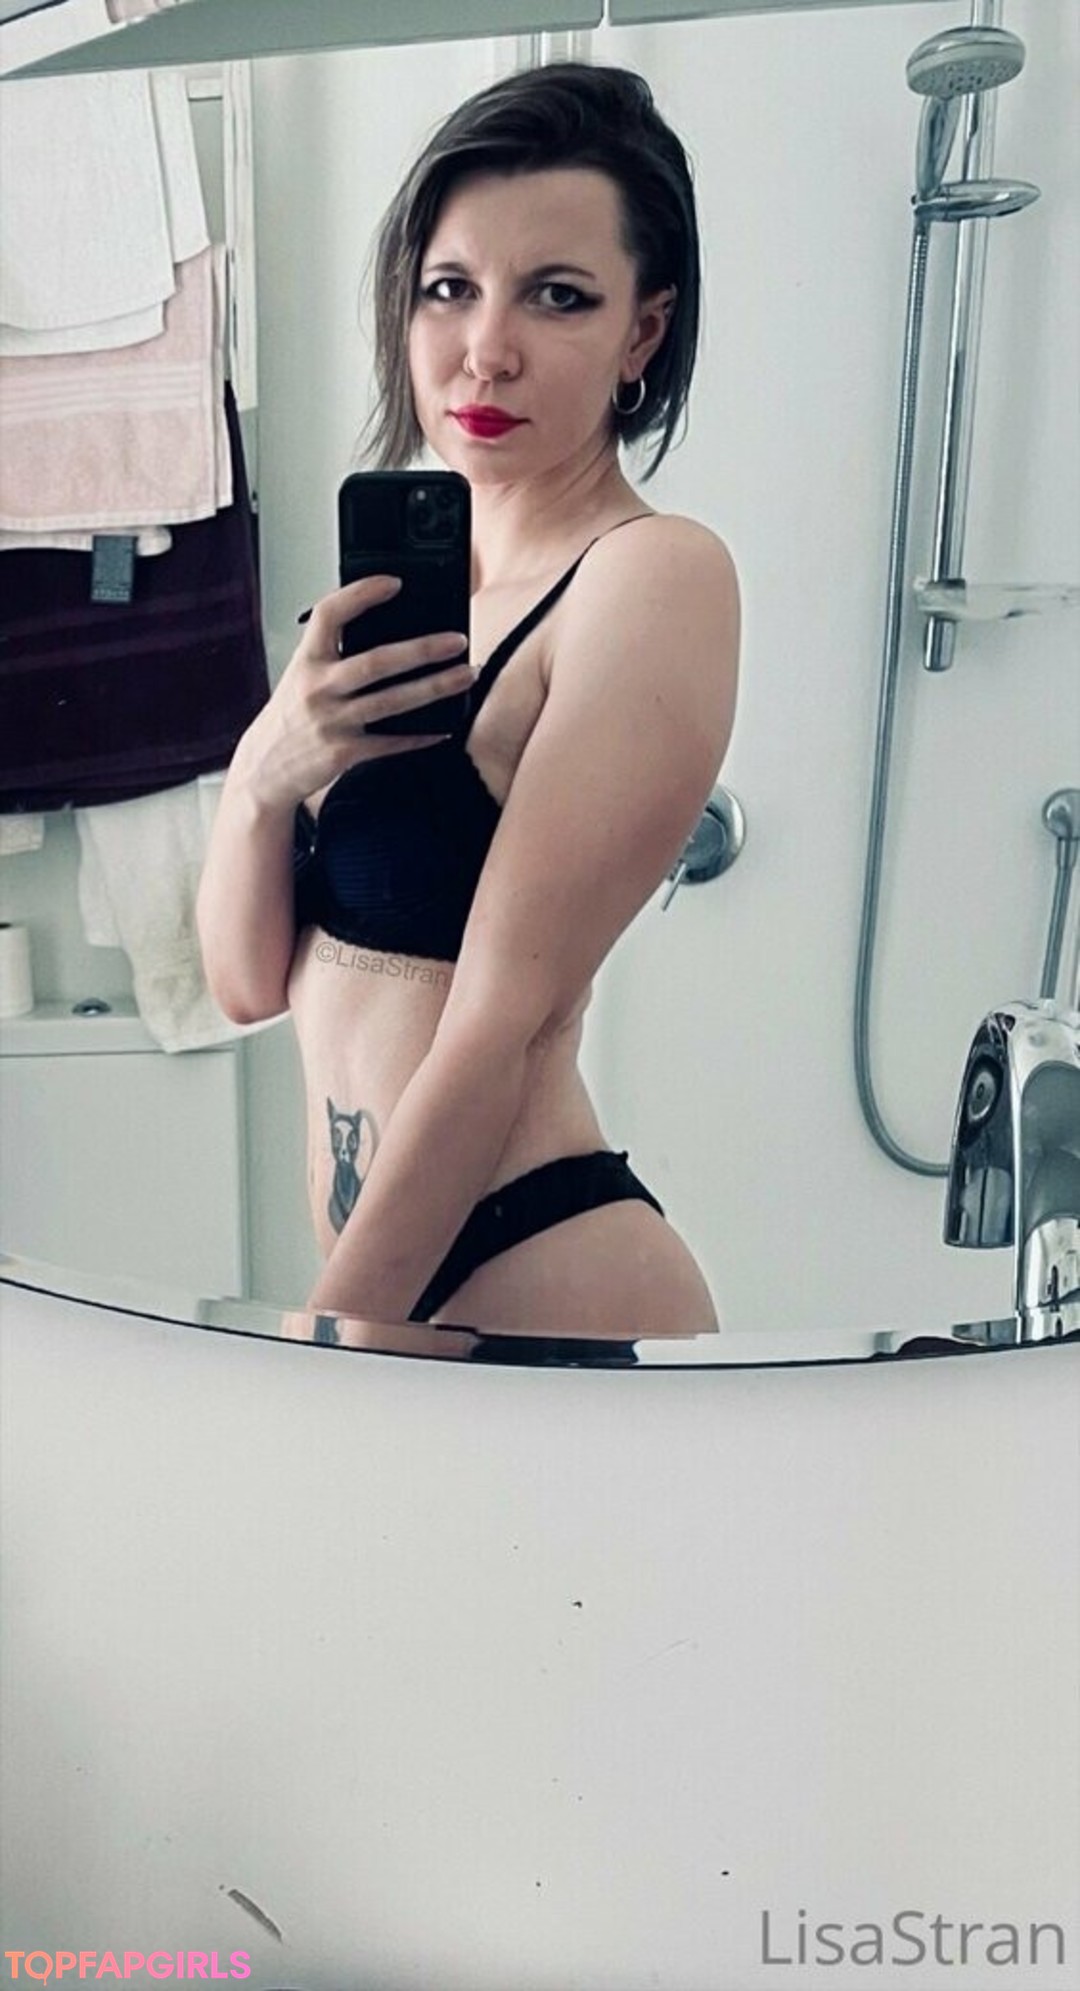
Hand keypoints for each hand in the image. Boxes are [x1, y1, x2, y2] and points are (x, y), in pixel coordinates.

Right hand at [234, 573, 471, 811]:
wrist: (265, 768)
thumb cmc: (290, 717)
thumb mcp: (300, 677)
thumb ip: (333, 655)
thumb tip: (391, 636)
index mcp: (305, 660)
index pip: (328, 614)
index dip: (360, 593)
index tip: (394, 583)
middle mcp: (317, 688)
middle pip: (376, 662)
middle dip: (422, 650)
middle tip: (457, 640)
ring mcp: (331, 722)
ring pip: (392, 701)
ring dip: (435, 687)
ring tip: (465, 675)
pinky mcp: (343, 753)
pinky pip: (391, 742)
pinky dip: (420, 735)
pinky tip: (443, 727)